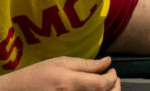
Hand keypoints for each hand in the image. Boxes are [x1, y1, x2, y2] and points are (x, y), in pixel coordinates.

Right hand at [0, 57, 119, 90]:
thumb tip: (107, 62)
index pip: (102, 85)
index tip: (112, 71)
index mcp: (69, 84)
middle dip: (114, 88)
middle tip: (112, 79)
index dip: (112, 77)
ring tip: (104, 86)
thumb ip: (85, 65)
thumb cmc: (35, 76)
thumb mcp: (59, 63)